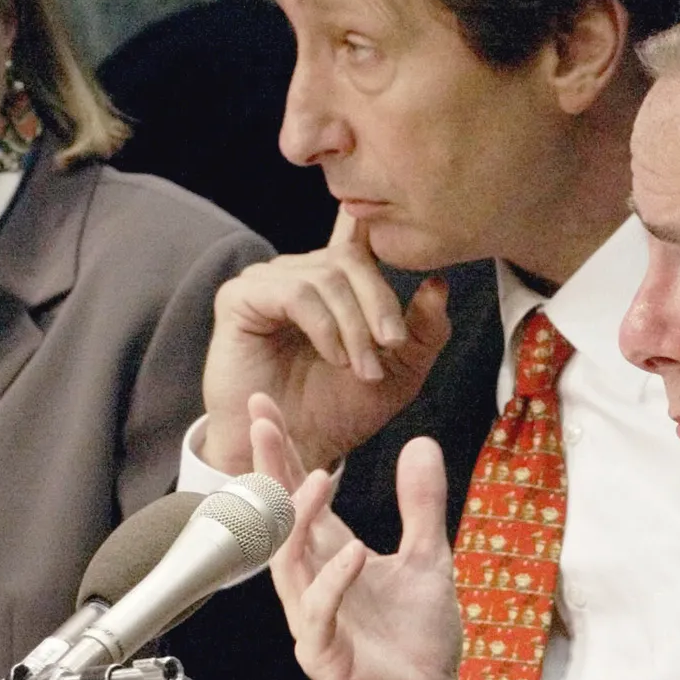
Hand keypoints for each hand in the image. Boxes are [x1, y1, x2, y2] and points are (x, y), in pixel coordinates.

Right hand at [201, 206, 450, 472]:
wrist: (291, 452)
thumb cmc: (337, 413)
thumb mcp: (399, 374)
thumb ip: (425, 332)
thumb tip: (439, 284)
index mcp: (334, 281)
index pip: (358, 233)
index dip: (380, 227)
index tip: (413, 233)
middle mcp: (298, 272)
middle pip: (350, 257)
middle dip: (380, 303)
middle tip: (392, 346)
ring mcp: (266, 281)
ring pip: (327, 276)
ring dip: (354, 325)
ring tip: (363, 368)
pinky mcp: (239, 298)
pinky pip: (295, 292)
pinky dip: (325, 326)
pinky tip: (335, 357)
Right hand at [255, 398, 462, 679]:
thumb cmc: (418, 639)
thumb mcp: (428, 557)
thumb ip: (421, 503)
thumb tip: (421, 443)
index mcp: (332, 553)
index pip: (299, 493)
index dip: (283, 450)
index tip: (265, 407)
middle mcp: (313, 580)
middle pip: (280, 516)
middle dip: (270, 470)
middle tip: (263, 423)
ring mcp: (314, 617)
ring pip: (290, 561)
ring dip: (300, 519)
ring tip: (319, 480)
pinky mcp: (325, 654)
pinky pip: (320, 614)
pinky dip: (334, 582)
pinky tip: (353, 552)